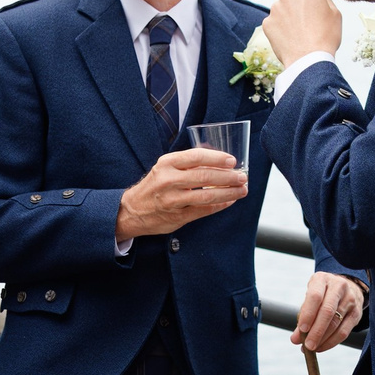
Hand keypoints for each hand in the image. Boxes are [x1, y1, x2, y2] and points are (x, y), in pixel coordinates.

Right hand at [114, 148, 246, 238]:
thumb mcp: (165, 167)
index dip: (217, 158)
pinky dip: (219, 206)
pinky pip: (203, 211)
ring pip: (206, 196)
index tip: (232, 160)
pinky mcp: (177, 217)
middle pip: (205, 177)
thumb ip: (188, 163)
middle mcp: (168, 180)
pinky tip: (229, 201)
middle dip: (228, 177)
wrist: (132, 210)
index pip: (196, 157)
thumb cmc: (154, 185)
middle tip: (242, 177)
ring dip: (228, 193)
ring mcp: (172, 200)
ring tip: (242, 190)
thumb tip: (219, 159)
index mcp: (167, 163)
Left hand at [261, 0, 342, 65]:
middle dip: (298, 1)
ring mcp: (275, 8)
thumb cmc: (326, 37)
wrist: (308, 61)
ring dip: (289, 15)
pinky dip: (281, 28)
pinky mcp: (267, 23)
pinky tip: (291, 39)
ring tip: (300, 33)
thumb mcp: (336, 14)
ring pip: (282, 7)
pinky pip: (275, 21)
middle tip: (308, 19)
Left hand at [292, 272, 365, 350]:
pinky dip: (332, 342)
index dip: (308, 314)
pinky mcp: (357, 312)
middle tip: (307, 345)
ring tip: (312, 348)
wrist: (347, 287)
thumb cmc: (323, 295)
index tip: (302, 330)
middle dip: (316, 331)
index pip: (315, 296)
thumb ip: (302, 317)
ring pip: (336, 323)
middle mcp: (338, 286)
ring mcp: (350, 299)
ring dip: (323, 339)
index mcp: (322, 279)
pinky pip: (344, 331)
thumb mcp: (311, 298)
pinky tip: (322, 347)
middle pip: (327, 311)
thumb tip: (295, 339)